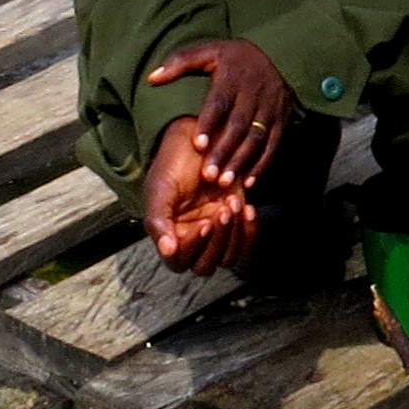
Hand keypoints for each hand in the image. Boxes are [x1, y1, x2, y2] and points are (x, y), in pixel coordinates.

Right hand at [141, 114, 255, 273]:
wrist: (201, 142)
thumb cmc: (174, 164)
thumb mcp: (160, 189)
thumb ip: (158, 220)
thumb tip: (167, 251)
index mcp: (168, 236)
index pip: (178, 261)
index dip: (192, 247)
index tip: (204, 223)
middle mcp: (191, 241)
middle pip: (205, 266)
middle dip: (217, 241)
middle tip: (222, 211)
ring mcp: (215, 235)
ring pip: (227, 258)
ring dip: (233, 235)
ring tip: (231, 202)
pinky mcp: (235, 226)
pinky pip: (245, 243)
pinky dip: (249, 231)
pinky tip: (247, 209)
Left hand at [142, 37, 292, 193]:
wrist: (275, 55)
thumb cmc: (231, 58)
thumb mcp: (206, 51)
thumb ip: (179, 62)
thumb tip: (152, 78)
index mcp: (234, 76)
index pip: (220, 102)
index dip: (209, 123)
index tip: (197, 146)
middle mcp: (255, 93)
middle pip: (239, 125)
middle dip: (224, 151)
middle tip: (208, 175)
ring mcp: (271, 108)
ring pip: (257, 138)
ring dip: (242, 162)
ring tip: (225, 183)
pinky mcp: (282, 121)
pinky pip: (273, 146)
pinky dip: (262, 165)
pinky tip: (248, 183)